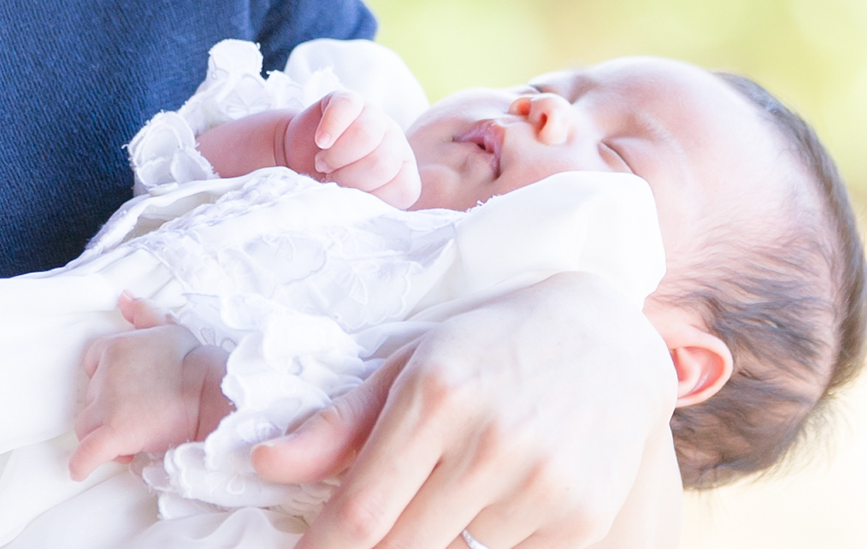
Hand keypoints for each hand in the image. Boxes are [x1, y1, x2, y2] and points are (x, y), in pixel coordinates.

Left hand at [69, 295, 232, 478]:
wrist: (211, 392)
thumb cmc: (194, 362)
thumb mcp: (168, 328)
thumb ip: (143, 313)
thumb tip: (124, 297)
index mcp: (114, 346)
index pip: (92, 366)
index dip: (107, 382)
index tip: (127, 394)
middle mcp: (105, 373)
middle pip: (91, 398)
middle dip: (108, 411)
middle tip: (139, 419)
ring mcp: (107, 403)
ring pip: (86, 425)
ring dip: (100, 435)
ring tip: (129, 441)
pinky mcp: (113, 432)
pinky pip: (86, 452)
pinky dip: (81, 463)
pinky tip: (81, 470)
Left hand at [250, 274, 674, 548]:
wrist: (605, 340)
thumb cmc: (487, 346)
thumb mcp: (409, 363)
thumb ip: (336, 423)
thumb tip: (262, 463)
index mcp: (436, 395)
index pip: (361, 510)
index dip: (322, 548)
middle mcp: (491, 442)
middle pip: (402, 547)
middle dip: (374, 546)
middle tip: (369, 526)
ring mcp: (543, 484)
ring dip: (441, 537)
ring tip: (459, 482)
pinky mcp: (582, 518)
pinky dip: (493, 539)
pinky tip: (503, 493)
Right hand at [283, 93, 420, 207]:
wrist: (296, 160)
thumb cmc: (327, 187)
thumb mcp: (350, 205)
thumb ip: (365, 207)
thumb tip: (365, 207)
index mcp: (404, 174)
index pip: (401, 189)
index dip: (367, 196)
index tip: (348, 196)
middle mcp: (397, 144)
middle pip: (382, 162)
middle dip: (348, 177)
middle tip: (331, 177)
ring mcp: (376, 117)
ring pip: (366, 134)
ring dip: (336, 156)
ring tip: (323, 162)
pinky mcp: (350, 100)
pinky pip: (347, 108)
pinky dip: (329, 128)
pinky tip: (320, 141)